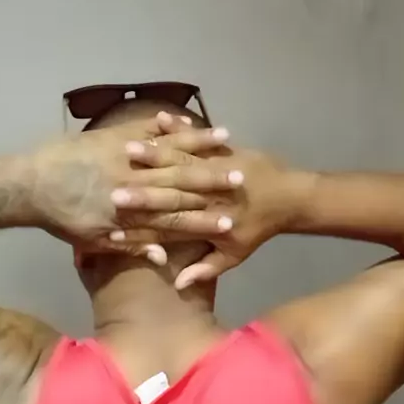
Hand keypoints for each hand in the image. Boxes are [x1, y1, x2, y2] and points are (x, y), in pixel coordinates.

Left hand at [25, 115, 235, 260]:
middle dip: (214, 180)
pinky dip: (169, 125)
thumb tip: (164, 260)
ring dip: (200, 145)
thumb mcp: (95, 241)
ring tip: (227, 140)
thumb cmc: (62, 218)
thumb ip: (133, 247)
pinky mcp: (114, 137)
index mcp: (132, 212)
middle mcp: (135, 182)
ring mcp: (125, 157)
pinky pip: (147, 128)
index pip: (177, 217)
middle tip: (242, 177)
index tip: (231, 220)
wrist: (28, 184)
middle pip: (182, 182)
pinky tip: (189, 120)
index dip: (205, 219)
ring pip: (169, 150)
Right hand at [110, 142, 308, 285]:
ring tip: (129, 148)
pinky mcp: (225, 150)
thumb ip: (205, 268)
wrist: (290, 197)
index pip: (171, 221)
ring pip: (183, 160)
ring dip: (155, 154)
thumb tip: (179, 284)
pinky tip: (159, 120)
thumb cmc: (258, 228)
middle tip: (113, 185)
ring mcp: (218, 168)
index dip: (144, 222)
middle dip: (143, 186)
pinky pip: (199, 139)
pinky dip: (180, 129)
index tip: (119, 223)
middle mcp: (211, 193)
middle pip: (172, 188)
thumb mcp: (234, 254)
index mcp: (210, 220)